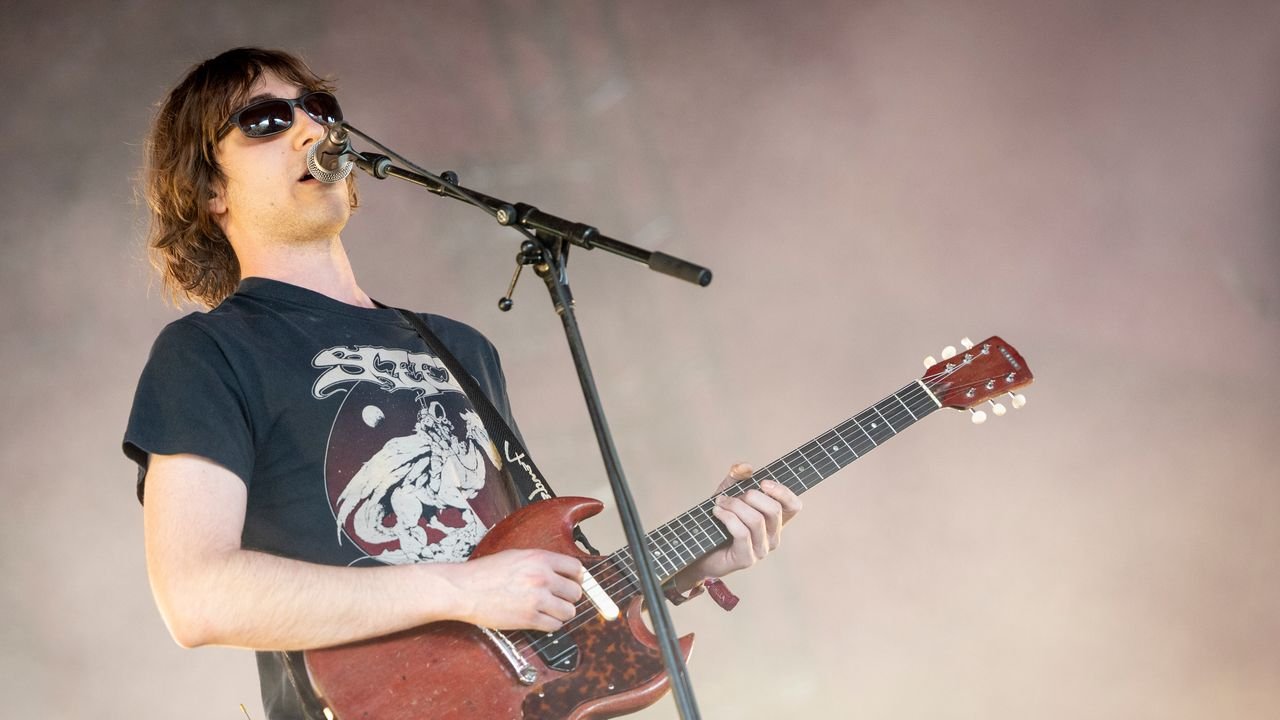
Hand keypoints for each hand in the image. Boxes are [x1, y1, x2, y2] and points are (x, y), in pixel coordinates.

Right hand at [448, 549, 582, 631]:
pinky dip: (551, 625)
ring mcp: (537, 599)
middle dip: (569, 597)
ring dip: (562, 613)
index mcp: (540, 559)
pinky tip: (542, 620)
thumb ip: (540, 562)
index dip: (576, 578)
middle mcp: (542, 578)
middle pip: (575, 592)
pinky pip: (554, 626)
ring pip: (568, 611)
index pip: (576, 569)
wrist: (464, 589)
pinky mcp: (529, 619)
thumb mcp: (516, 556)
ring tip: (551, 611)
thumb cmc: (484, 573)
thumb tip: (559, 571)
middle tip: (560, 599)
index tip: (573, 582)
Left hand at [677, 463, 802, 585]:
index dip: (783, 492)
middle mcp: (773, 536)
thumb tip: (746, 467)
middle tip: (732, 496)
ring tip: (719, 502)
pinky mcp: (747, 558)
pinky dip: (727, 517)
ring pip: (756, 520)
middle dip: (751, 496)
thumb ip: (737, 479)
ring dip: (735, 506)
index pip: (794, 506)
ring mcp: (761, 549)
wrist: (700, 551)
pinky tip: (717, 512)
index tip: (763, 483)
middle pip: (774, 510)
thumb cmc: (718, 523)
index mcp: (775, 521)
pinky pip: (742, 532)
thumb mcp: (728, 494)